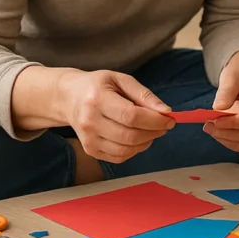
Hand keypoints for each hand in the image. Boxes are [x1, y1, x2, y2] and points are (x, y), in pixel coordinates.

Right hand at [59, 70, 174, 163]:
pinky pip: (119, 157)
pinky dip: (135, 150)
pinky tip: (138, 138)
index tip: (169, 119)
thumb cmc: (99, 86)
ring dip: (146, 142)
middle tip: (164, 125)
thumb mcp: (121, 80)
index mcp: (97, 99)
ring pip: (126, 150)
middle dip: (154, 132)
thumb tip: (166, 112)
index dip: (154, 120)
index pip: (131, 116)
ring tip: (152, 130)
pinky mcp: (90, 150)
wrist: (69, 98)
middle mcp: (89, 121)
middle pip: (130, 135)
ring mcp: (88, 139)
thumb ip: (144, 95)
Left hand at [204, 52, 238, 151]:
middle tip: (207, 125)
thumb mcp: (232, 76)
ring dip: (225, 138)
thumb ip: (226, 92)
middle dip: (226, 132)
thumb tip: (218, 109)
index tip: (215, 121)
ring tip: (209, 127)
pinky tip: (217, 131)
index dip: (234, 123)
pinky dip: (227, 140)